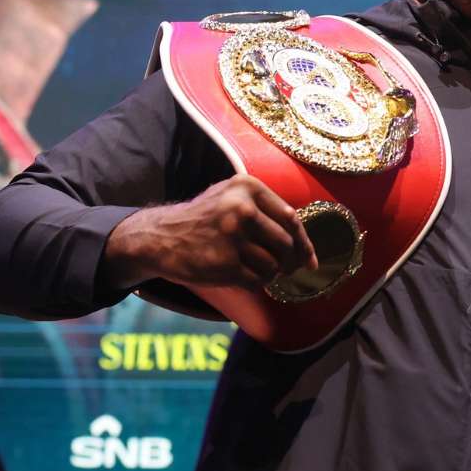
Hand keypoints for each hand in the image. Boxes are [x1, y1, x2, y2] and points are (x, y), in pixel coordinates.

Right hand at [103, 174, 317, 289]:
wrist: (160, 236)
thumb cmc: (206, 218)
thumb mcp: (233, 198)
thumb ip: (269, 213)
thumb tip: (306, 249)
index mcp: (247, 188)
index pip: (291, 219)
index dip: (305, 243)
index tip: (310, 260)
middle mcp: (241, 209)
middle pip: (286, 244)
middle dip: (289, 262)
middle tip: (286, 269)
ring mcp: (232, 237)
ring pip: (273, 265)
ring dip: (270, 273)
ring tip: (255, 269)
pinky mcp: (223, 264)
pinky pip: (257, 280)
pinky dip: (256, 283)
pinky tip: (243, 276)